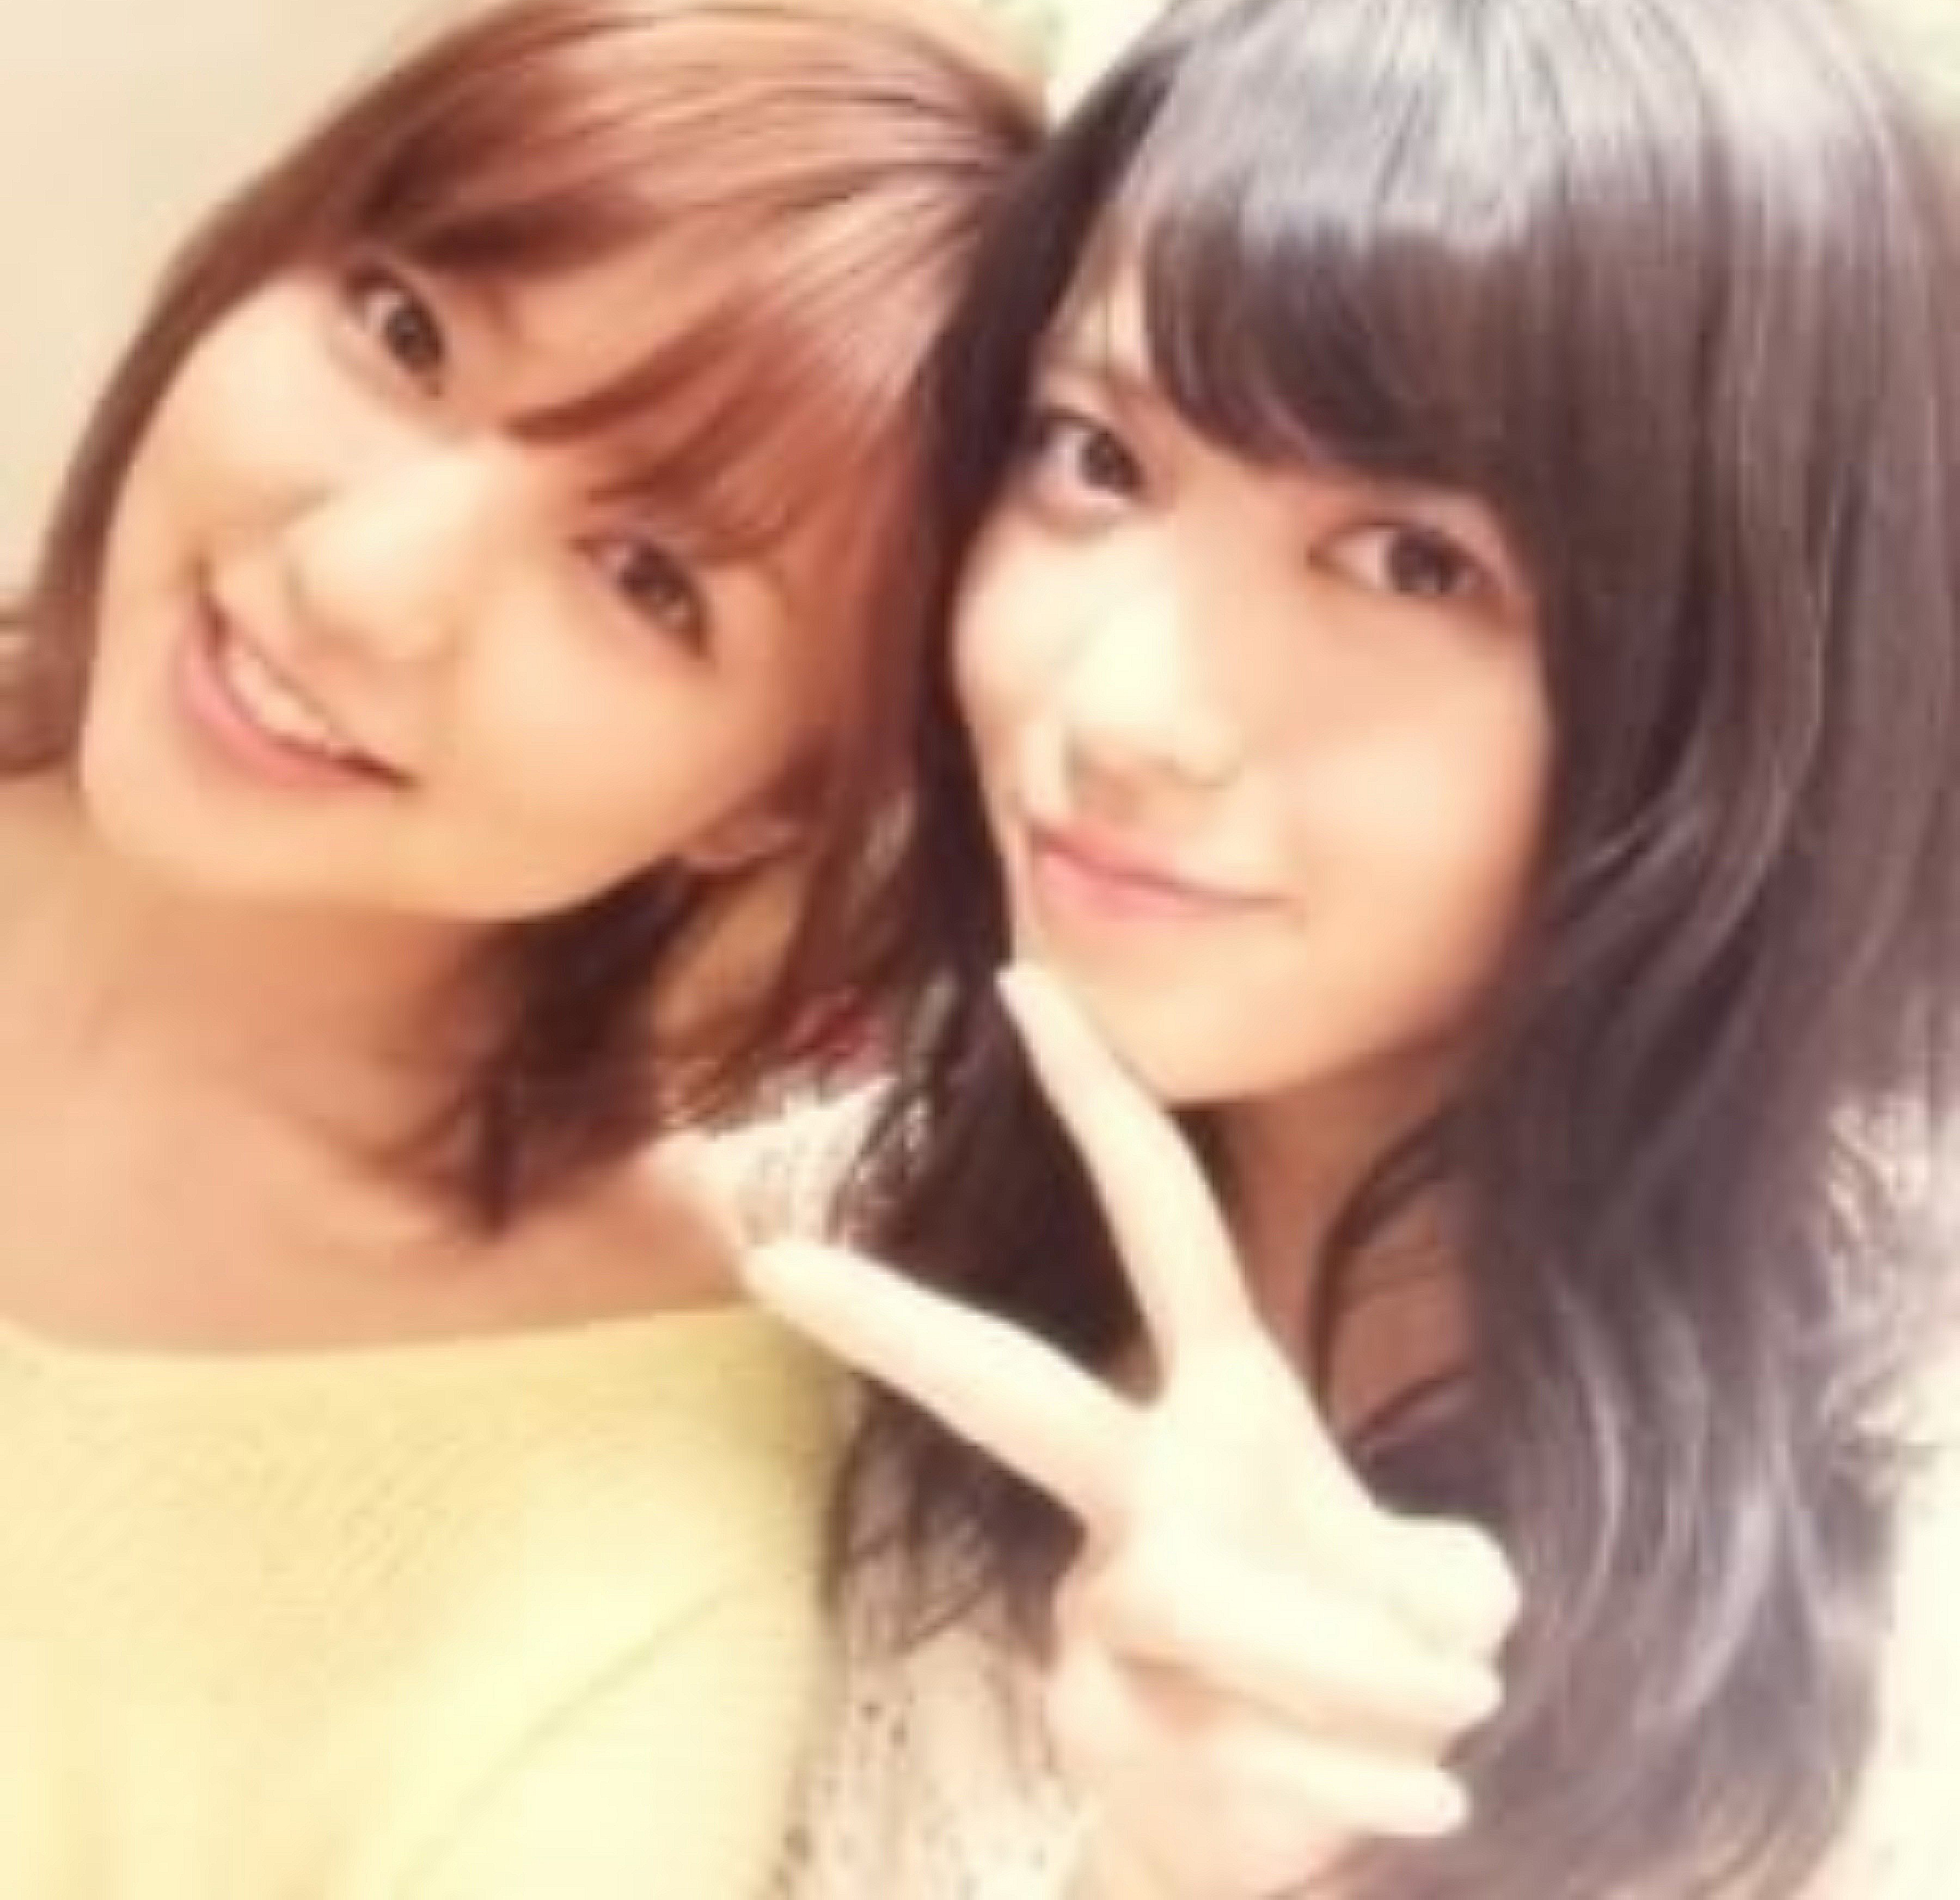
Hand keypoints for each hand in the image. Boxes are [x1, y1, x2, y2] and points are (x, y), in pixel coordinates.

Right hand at [744, 964, 1515, 1899]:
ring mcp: (1096, 1607)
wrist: (1285, 1834)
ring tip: (1437, 1732)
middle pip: (1011, 1390)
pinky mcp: (1092, 1727)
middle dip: (894, 1323)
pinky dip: (1364, 1789)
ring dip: (1360, 1678)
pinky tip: (1414, 1811)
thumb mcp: (1454, 1610)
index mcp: (1220, 1403)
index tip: (1026, 983)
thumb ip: (1459, 1601)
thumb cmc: (1365, 1672)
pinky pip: (1247, 1746)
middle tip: (777, 1261)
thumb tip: (1441, 1649)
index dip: (1100, 1098)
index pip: (1159, 1217)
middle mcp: (1136, 1486)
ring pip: (1200, 1605)